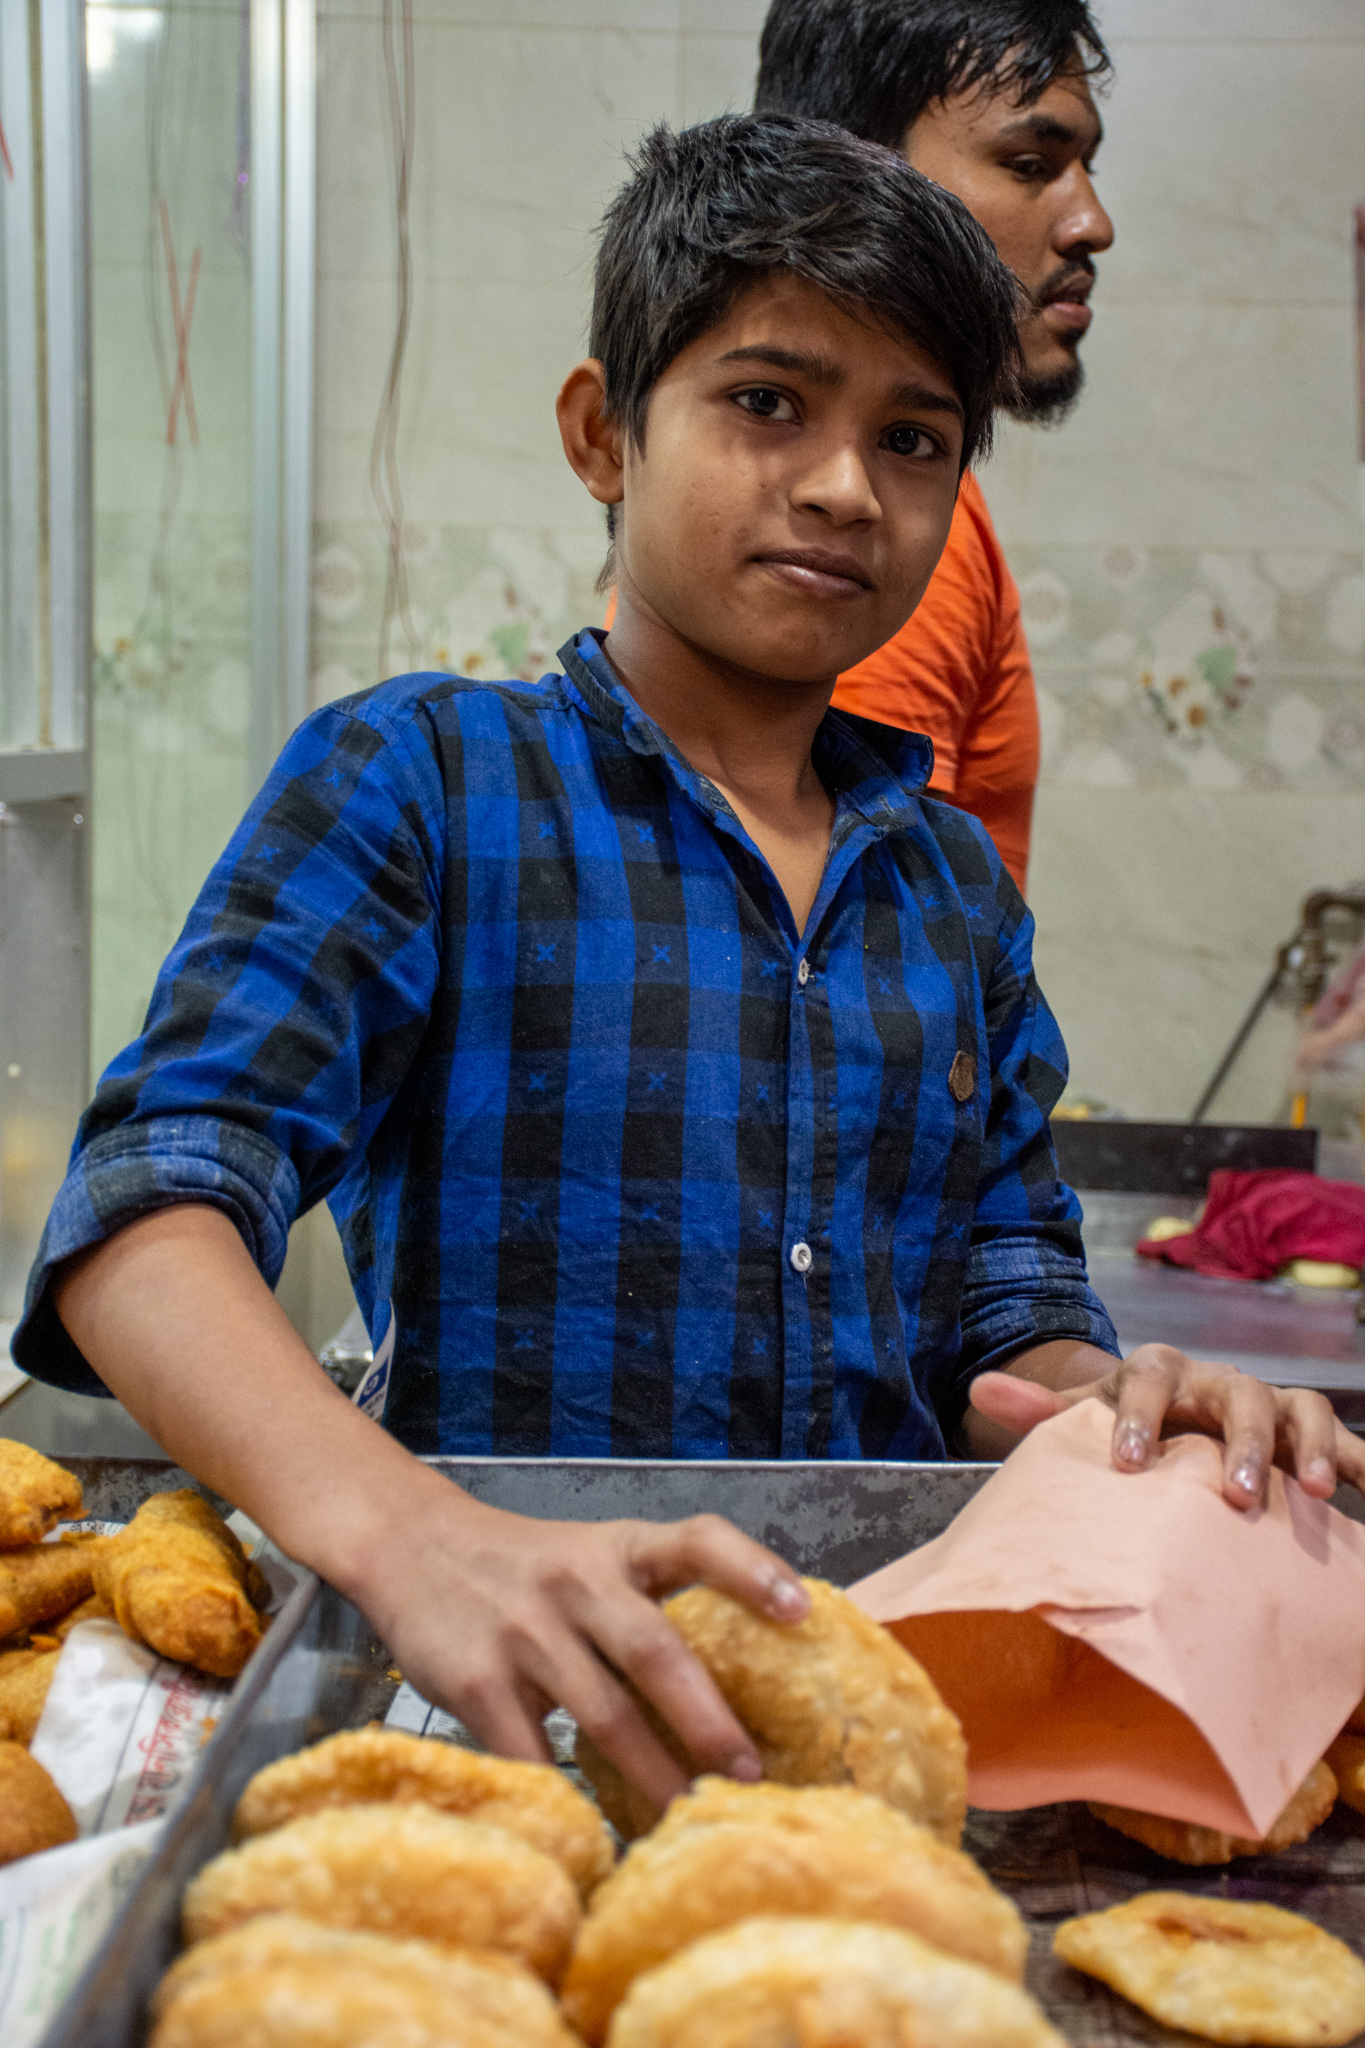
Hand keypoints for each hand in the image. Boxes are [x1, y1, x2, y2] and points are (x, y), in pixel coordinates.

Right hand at [349, 1494, 808, 1808]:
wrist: (410, 1546)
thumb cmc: (525, 1566)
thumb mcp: (592, 1557)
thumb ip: (650, 1603)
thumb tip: (745, 1681)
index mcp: (619, 1548)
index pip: (698, 1541)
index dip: (753, 1571)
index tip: (801, 1612)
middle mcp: (578, 1582)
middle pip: (657, 1651)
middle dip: (709, 1720)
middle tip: (750, 1774)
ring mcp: (526, 1631)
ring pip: (603, 1717)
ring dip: (653, 1776)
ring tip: (688, 1816)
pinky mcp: (478, 1680)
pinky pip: (532, 1754)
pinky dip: (567, 1799)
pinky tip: (593, 1831)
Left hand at [968, 1343, 1364, 1508]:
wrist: (1170, 1415)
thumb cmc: (1125, 1426)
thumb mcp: (1084, 1414)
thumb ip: (1039, 1412)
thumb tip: (980, 1390)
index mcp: (1157, 1371)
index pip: (1148, 1376)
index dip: (1140, 1414)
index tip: (1128, 1463)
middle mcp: (1218, 1382)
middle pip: (1239, 1395)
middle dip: (1244, 1443)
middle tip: (1238, 1495)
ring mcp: (1267, 1406)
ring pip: (1299, 1409)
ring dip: (1313, 1446)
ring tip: (1320, 1492)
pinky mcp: (1306, 1436)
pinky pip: (1345, 1440)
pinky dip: (1361, 1460)